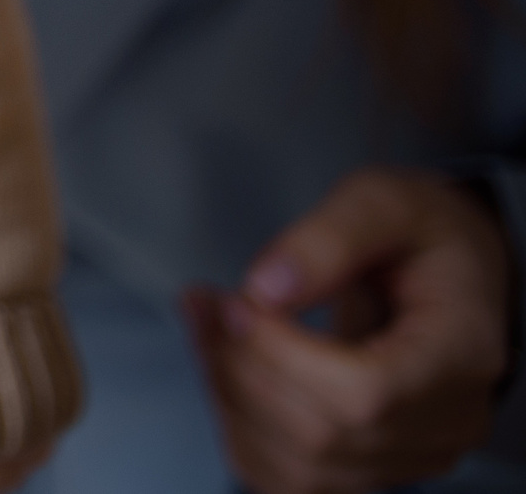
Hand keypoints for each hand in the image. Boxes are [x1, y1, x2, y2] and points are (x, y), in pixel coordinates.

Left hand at [181, 167, 510, 493]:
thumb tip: (267, 288)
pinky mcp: (372, 464)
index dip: (282, 356)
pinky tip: (223, 366)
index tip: (238, 302)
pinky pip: (289, 477)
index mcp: (460, 353)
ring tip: (205, 325)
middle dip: (241, 367)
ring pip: (298, 465)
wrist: (448, 272)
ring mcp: (413, 453)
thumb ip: (328, 238)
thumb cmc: (422, 236)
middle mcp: (446, 421)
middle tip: (206, 304)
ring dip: (229, 396)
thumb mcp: (385, 200)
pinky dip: (239, 425)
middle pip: (322, 435)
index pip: (365, 394)